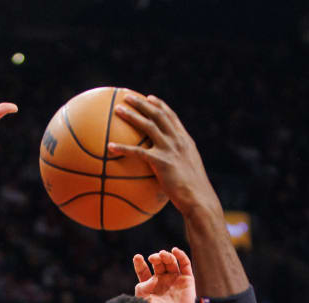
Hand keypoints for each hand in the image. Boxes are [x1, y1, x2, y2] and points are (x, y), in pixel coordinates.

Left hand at [108, 93, 217, 212]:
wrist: (199, 199)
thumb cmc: (193, 192)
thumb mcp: (189, 174)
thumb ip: (178, 166)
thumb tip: (167, 172)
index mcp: (185, 141)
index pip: (172, 117)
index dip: (160, 105)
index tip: (150, 98)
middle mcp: (178, 141)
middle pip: (158, 115)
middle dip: (142, 103)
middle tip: (127, 96)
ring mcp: (170, 149)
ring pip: (148, 125)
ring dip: (131, 115)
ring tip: (117, 110)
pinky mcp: (161, 161)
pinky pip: (137, 152)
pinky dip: (122, 148)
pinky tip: (109, 147)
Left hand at [133, 247, 196, 302]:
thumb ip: (142, 289)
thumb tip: (147, 279)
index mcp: (150, 288)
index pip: (143, 272)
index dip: (140, 264)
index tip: (137, 257)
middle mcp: (162, 283)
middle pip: (158, 264)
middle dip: (155, 258)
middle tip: (153, 258)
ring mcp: (175, 281)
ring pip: (170, 262)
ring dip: (166, 256)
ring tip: (162, 255)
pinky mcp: (187, 281)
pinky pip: (185, 265)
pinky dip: (181, 256)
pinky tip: (175, 251)